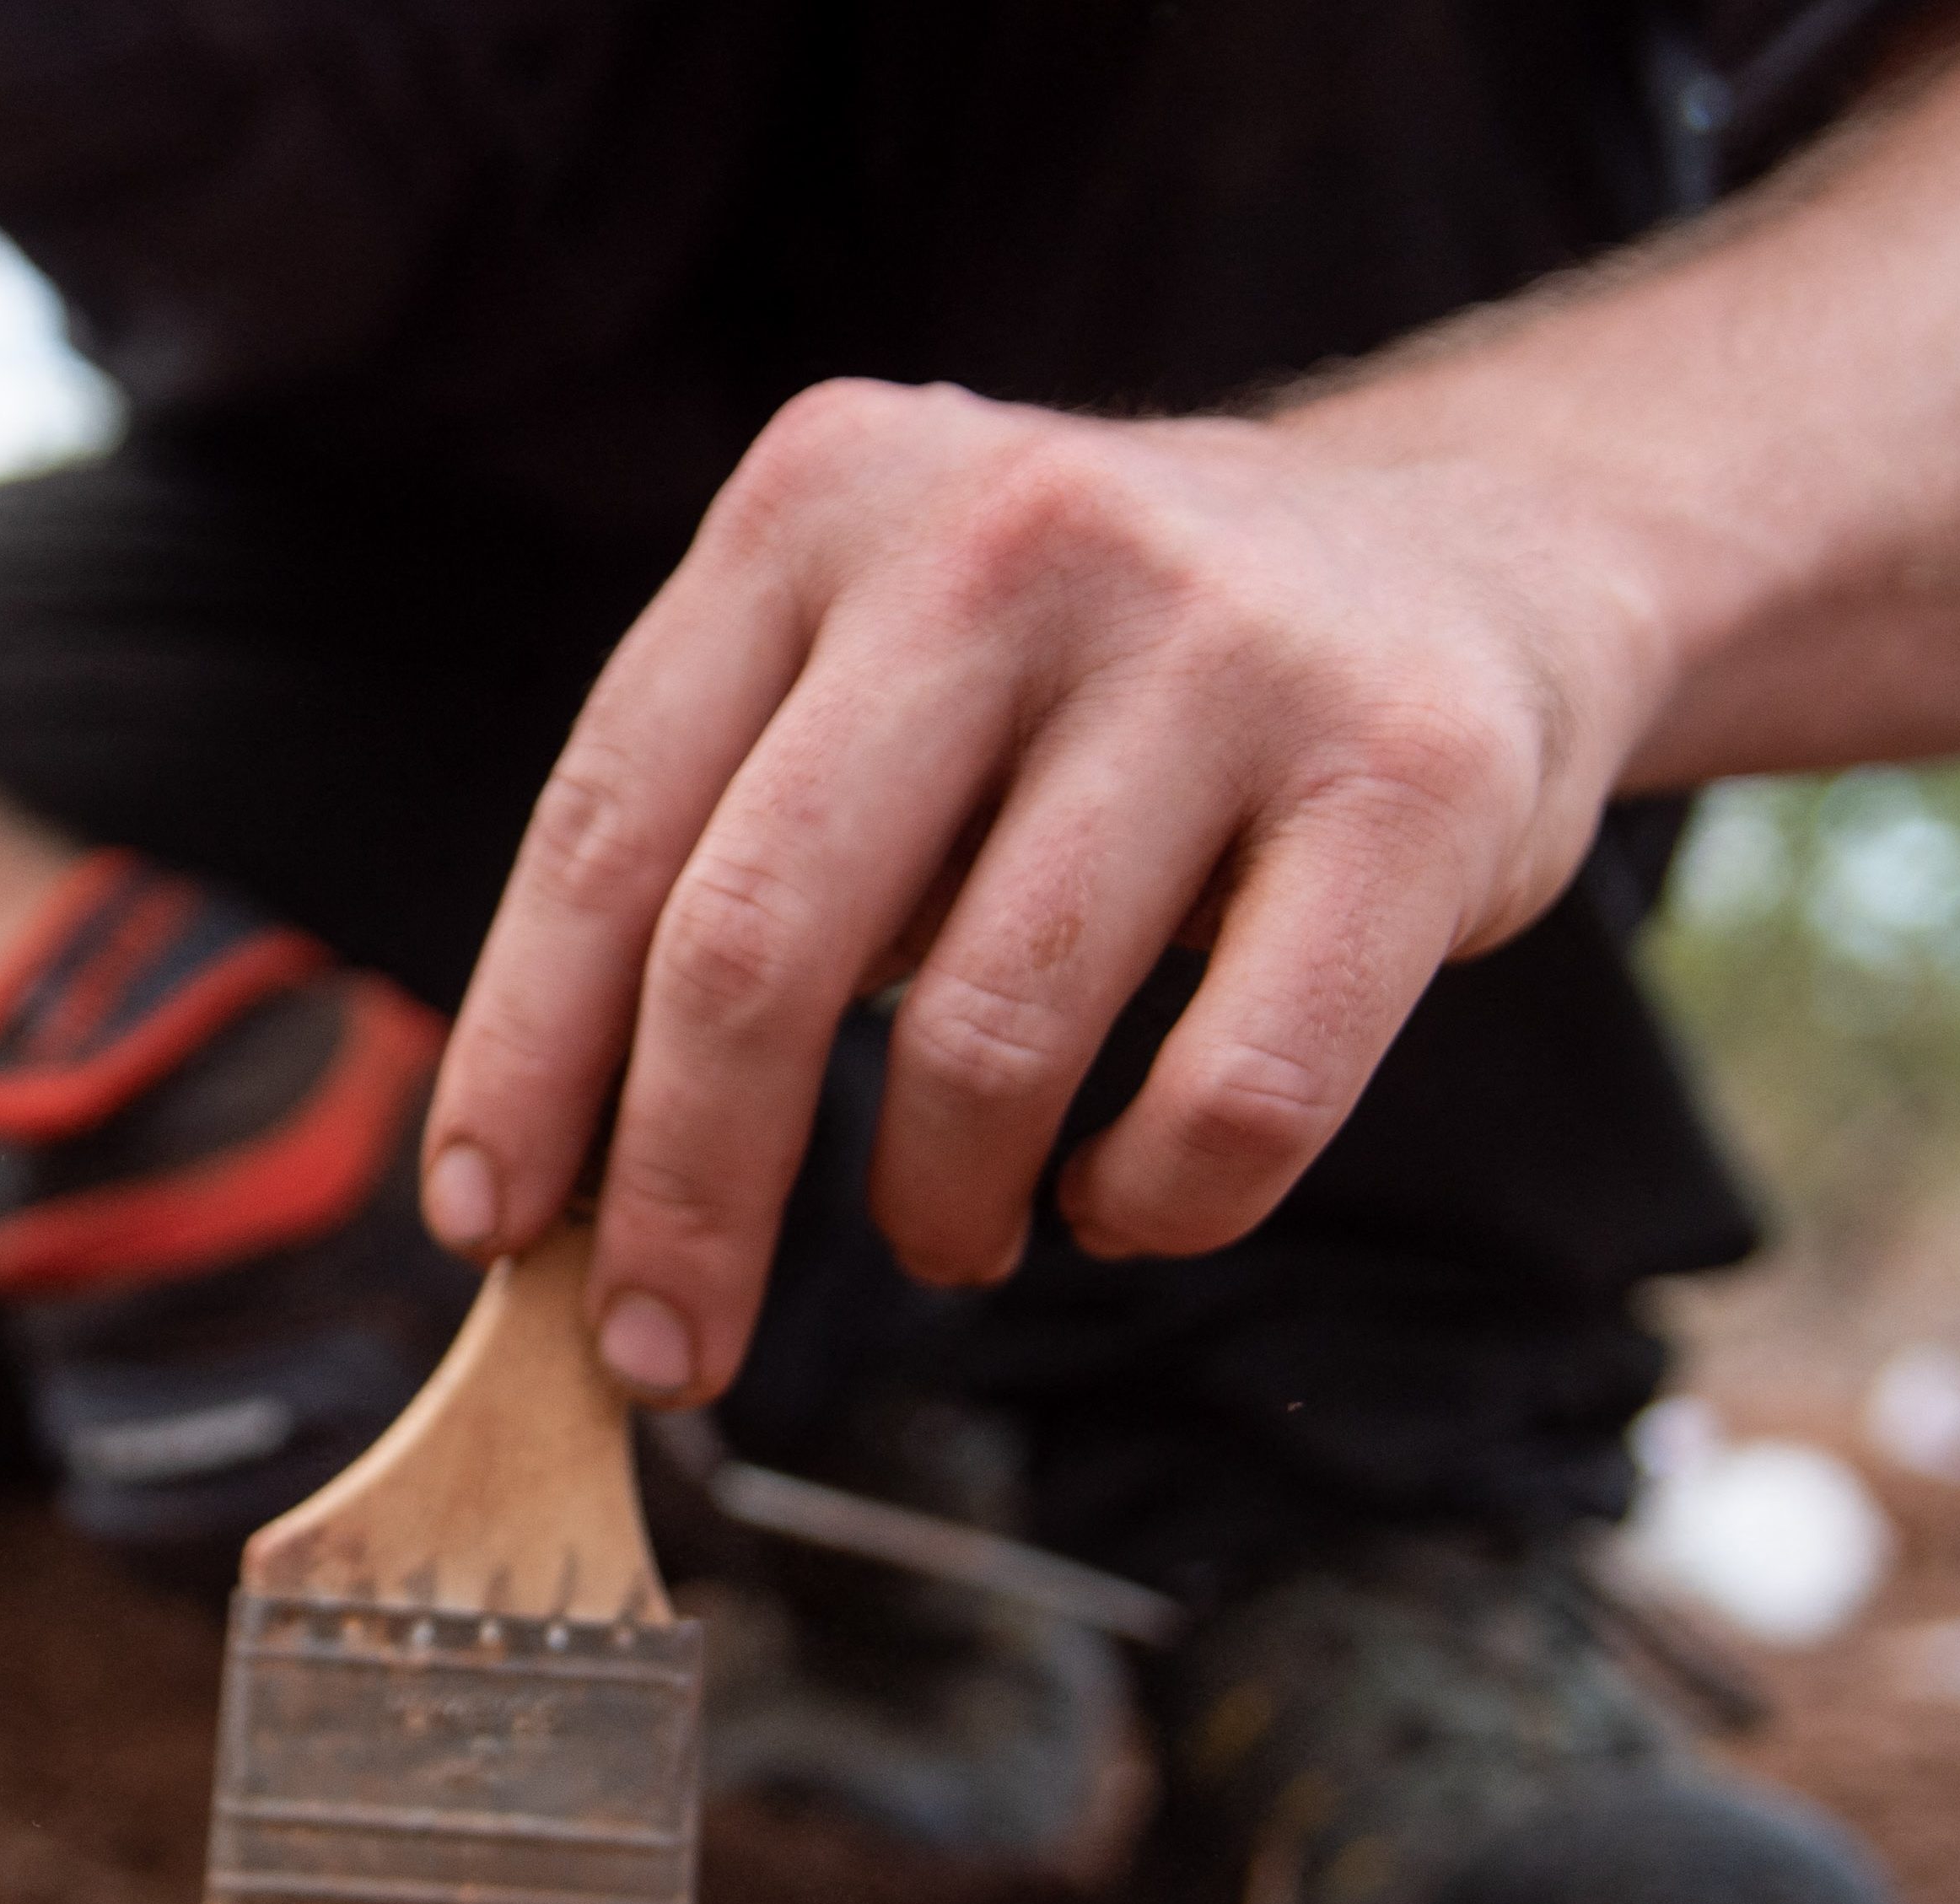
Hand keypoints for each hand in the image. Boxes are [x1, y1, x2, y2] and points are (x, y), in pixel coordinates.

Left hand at [415, 378, 1672, 1404]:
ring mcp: (1220, 644)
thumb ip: (727, 848)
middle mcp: (1003, 536)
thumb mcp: (886, 675)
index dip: (525, 1056)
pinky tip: (1119, 1192)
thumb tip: (555, 1178)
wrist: (1470, 557)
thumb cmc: (1104, 687)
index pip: (607, 825)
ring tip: (947, 1230)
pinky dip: (1148, 1206)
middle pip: (753, 946)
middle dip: (689, 1195)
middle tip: (672, 1347)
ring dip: (931, 1206)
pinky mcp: (1408, 778)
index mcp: (822, 499)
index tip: (489, 1229)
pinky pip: (1225, 1099)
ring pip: (981, 1040)